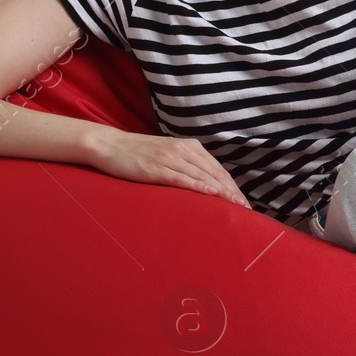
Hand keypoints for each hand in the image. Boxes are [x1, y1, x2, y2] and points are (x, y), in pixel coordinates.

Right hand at [87, 128, 250, 207]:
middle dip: (232, 191)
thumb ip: (186, 164)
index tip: (243, 202)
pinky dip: (198, 186)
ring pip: (202, 175)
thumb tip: (204, 182)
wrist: (109, 145)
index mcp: (188, 146)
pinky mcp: (156, 168)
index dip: (232, 185)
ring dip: (221, 192)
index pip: (216, 168)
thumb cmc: (138, 153)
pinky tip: (211, 193)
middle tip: (246, 209)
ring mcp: (169, 158)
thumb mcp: (168, 154)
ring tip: (236, 206)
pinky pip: (181, 177)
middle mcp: (182, 150)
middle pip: (214, 173)